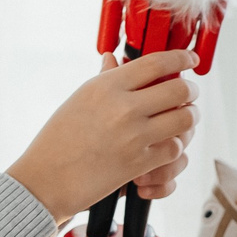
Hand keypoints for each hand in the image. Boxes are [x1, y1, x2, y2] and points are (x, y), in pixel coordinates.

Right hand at [7, 50, 197, 222]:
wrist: (45, 179)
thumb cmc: (57, 139)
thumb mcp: (79, 99)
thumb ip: (104, 78)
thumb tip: (114, 59)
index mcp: (108, 86)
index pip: (156, 63)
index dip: (181, 57)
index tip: (190, 59)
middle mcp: (123, 107)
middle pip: (179, 89)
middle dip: (190, 90)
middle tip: (188, 93)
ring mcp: (133, 136)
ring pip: (184, 119)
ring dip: (189, 118)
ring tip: (185, 118)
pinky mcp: (138, 164)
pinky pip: (174, 149)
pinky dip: (175, 147)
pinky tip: (166, 145)